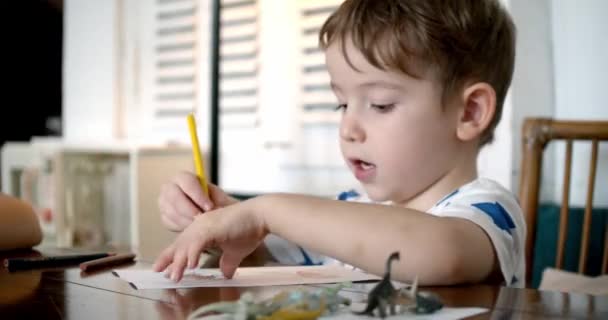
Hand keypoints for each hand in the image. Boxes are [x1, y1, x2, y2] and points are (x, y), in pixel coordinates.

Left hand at [152, 200, 266, 281]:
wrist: (261, 216)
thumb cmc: (250, 229)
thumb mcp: (235, 251)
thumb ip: (228, 262)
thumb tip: (226, 274)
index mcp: (204, 229)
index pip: (184, 244)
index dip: (174, 257)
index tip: (164, 269)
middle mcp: (201, 225)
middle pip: (180, 244)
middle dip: (169, 259)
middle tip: (160, 272)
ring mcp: (205, 225)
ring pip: (186, 245)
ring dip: (180, 261)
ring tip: (174, 276)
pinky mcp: (212, 227)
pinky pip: (198, 242)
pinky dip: (193, 253)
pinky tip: (191, 265)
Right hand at [158, 171, 238, 231]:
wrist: (214, 218)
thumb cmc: (219, 206)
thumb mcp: (223, 201)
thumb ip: (219, 201)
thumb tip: (214, 206)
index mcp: (185, 178)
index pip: (186, 181)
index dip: (197, 194)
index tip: (209, 207)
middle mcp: (171, 187)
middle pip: (174, 196)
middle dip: (189, 210)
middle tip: (202, 220)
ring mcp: (165, 202)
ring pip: (171, 211)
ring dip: (186, 220)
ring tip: (201, 226)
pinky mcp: (164, 216)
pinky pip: (169, 222)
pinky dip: (182, 227)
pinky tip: (193, 228)